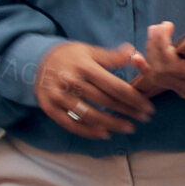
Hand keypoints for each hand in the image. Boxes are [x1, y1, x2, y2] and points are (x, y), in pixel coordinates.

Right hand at [35, 41, 152, 138]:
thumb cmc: (71, 56)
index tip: (148, 106)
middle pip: (104, 101)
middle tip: (145, 118)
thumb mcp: (90, 51)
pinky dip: (87, 131)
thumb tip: (136, 55)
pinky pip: (70, 123)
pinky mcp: (49, 108)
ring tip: (129, 128)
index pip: (114, 86)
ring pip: (89, 114)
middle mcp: (70, 82)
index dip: (133, 98)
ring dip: (111, 123)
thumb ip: (112, 56)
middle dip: (127, 111)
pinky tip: (105, 134)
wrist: (36, 60)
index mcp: (84, 67)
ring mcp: (58, 96)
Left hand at [131, 22, 184, 99]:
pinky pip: (155, 78)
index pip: (172, 67)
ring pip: (155, 73)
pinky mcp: (176, 83)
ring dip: (150, 51)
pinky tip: (136, 57)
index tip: (166, 26)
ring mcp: (181, 87)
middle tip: (160, 25)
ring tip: (155, 29)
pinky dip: (144, 68)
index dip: (162, 47)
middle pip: (159, 70)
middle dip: (154, 46)